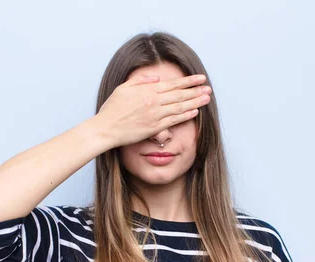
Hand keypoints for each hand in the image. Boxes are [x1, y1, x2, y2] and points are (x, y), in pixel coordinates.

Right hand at [93, 73, 211, 146]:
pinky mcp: (154, 128)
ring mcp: (155, 115)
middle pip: (180, 95)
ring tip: (206, 98)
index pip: (173, 84)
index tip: (200, 78)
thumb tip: (157, 78)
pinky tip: (195, 112)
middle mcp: (153, 101)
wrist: (106, 129)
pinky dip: (186, 115)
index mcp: (147, 90)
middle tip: (208, 88)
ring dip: (195, 102)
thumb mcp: (123, 88)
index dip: (189, 81)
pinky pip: (174, 120)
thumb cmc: (112, 109)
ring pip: (180, 107)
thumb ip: (140, 81)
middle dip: (196, 91)